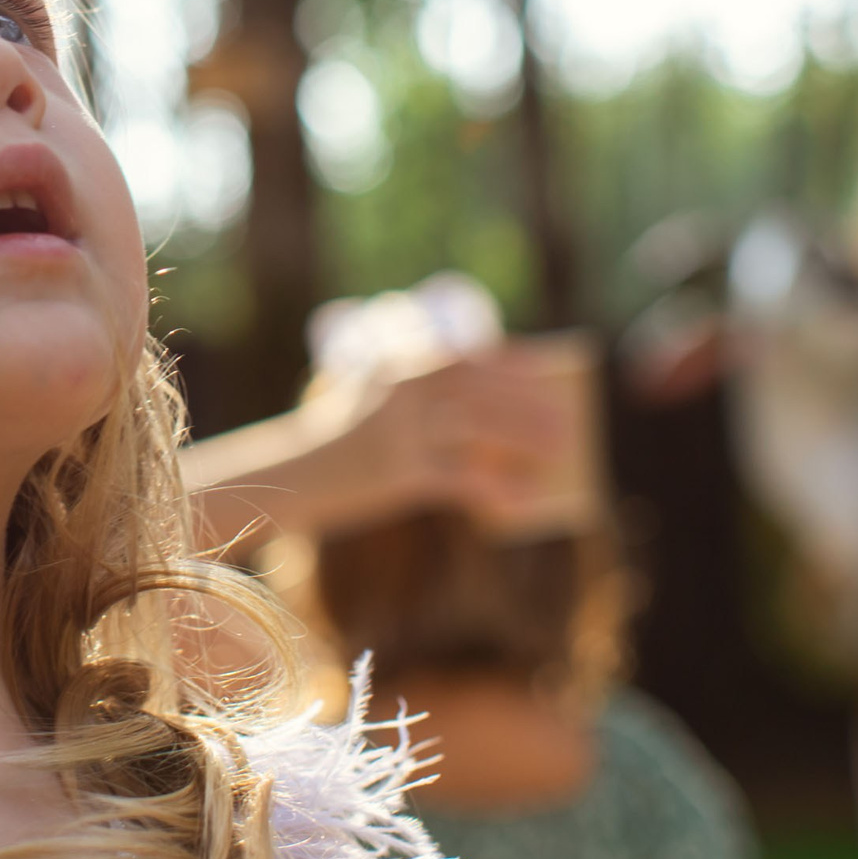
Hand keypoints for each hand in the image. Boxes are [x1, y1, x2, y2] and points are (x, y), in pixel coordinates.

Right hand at [300, 339, 586, 535]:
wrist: (291, 476)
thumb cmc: (345, 442)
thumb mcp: (375, 403)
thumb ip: (425, 404)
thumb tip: (503, 425)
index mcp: (394, 367)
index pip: (462, 357)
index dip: (508, 361)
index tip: (546, 368)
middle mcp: (397, 394)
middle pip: (477, 393)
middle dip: (526, 406)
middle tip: (566, 422)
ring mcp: (397, 433)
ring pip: (476, 431)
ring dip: (523, 440)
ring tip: (559, 452)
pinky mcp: (398, 474)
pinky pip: (461, 480)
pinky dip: (498, 489)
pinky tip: (525, 500)